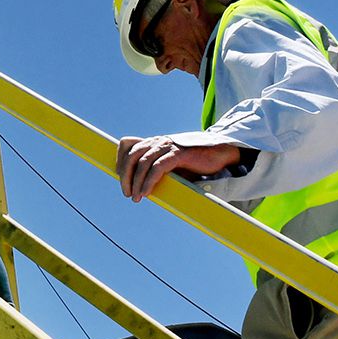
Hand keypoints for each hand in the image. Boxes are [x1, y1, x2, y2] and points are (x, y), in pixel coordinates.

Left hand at [116, 136, 237, 201]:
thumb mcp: (171, 163)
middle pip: (131, 154)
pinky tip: (146, 192)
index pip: (127, 144)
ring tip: (135, 197)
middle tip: (126, 192)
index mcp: (154, 142)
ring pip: (142, 162)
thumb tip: (140, 185)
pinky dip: (148, 181)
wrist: (218, 155)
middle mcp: (158, 141)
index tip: (119, 176)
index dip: (120, 160)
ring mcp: (168, 146)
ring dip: (135, 181)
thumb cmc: (194, 162)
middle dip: (125, 175)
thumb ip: (156, 168)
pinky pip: (157, 168)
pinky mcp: (178, 154)